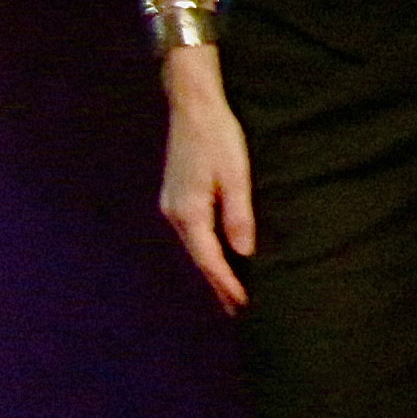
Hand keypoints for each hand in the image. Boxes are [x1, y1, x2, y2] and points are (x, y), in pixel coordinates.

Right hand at [157, 53, 254, 313]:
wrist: (193, 106)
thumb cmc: (219, 137)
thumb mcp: (237, 175)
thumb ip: (239, 215)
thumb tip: (245, 253)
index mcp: (189, 213)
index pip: (210, 260)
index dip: (226, 284)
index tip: (243, 305)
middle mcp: (174, 214)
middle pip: (198, 259)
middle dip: (218, 285)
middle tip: (238, 312)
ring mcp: (171, 206)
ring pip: (194, 248)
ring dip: (211, 270)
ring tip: (230, 292)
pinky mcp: (176, 197)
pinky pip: (191, 234)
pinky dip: (205, 250)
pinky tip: (217, 256)